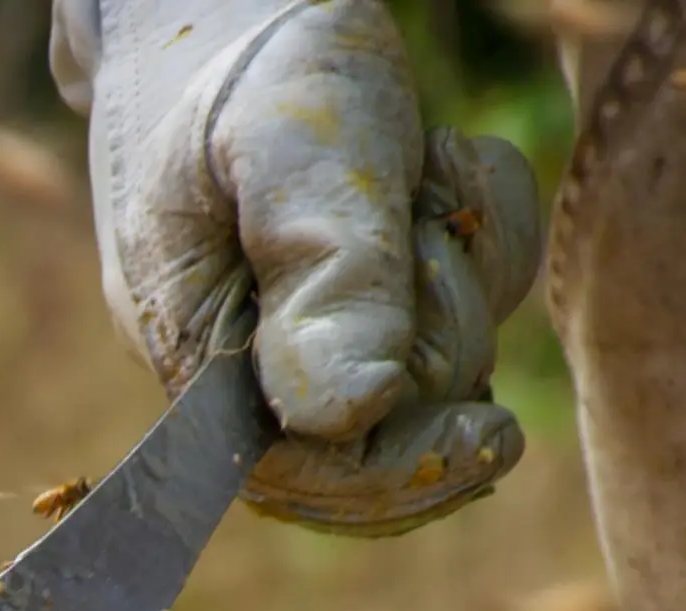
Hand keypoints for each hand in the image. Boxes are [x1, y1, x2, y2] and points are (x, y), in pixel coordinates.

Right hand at [52, 0, 541, 533]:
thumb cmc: (247, 60)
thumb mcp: (289, 144)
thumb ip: (318, 272)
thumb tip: (346, 414)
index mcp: (193, 349)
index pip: (296, 475)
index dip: (398, 475)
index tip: (491, 437)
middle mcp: (245, 366)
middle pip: (386, 429)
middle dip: (437, 330)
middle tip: (420, 213)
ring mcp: (306, 338)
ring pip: (436, 371)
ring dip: (463, 271)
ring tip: (421, 166)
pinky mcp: (362, 304)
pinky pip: (460, 315)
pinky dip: (477, 243)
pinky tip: (438, 170)